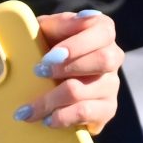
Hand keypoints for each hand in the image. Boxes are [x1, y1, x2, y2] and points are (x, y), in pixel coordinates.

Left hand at [14, 10, 124, 131]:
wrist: (54, 78)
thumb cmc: (52, 46)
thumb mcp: (49, 30)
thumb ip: (52, 24)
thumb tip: (43, 26)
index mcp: (103, 30)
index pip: (102, 32)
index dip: (77, 45)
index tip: (50, 56)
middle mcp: (113, 56)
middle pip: (104, 60)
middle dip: (68, 68)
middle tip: (39, 72)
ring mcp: (111, 85)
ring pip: (86, 91)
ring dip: (51, 100)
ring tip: (28, 107)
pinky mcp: (107, 109)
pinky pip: (86, 114)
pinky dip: (62, 118)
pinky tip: (46, 118)